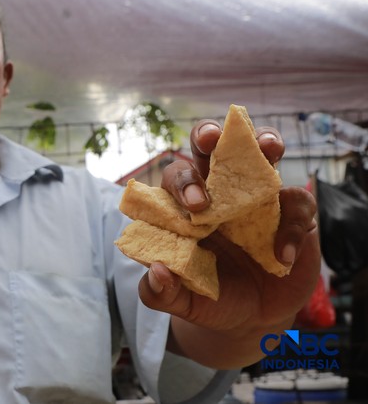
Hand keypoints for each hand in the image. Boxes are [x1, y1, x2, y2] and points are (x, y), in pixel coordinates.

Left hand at [141, 121, 320, 367]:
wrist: (252, 318)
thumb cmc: (210, 297)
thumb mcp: (183, 301)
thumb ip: (161, 292)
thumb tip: (155, 272)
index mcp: (186, 206)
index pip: (177, 179)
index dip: (182, 184)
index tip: (194, 205)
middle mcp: (220, 192)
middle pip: (210, 148)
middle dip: (208, 135)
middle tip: (211, 141)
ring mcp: (258, 196)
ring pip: (260, 154)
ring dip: (263, 142)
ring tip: (267, 147)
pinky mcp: (293, 212)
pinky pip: (298, 203)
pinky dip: (293, 226)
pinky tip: (283, 256)